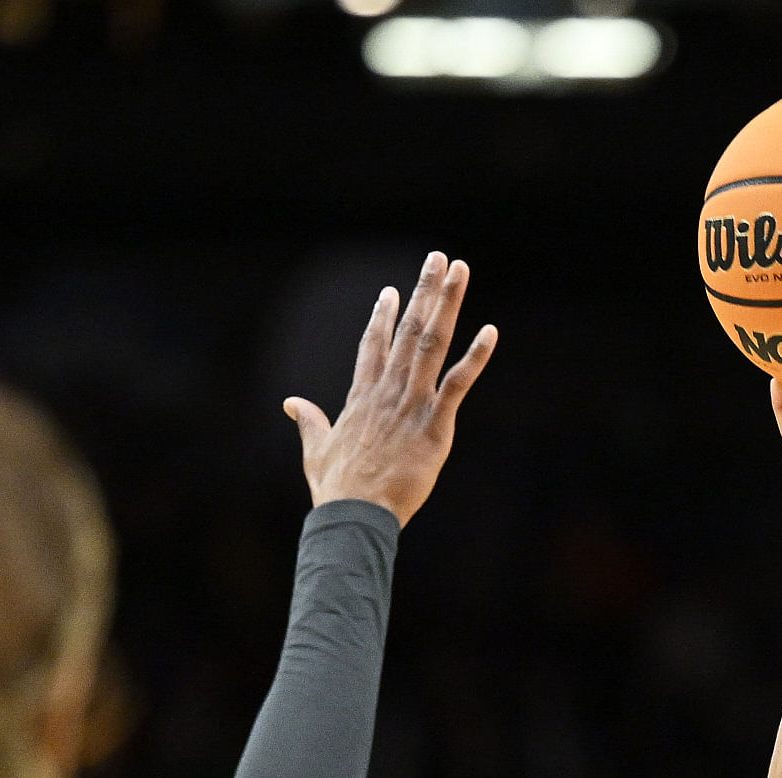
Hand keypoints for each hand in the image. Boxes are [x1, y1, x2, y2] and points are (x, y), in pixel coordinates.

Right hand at [284, 252, 498, 527]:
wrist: (353, 514)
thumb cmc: (336, 489)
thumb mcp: (315, 450)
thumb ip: (308, 421)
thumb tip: (290, 402)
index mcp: (362, 397)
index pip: (373, 346)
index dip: (383, 317)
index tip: (391, 290)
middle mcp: (387, 391)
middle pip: (407, 330)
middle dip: (422, 292)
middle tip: (436, 258)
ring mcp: (411, 404)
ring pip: (431, 343)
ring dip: (447, 304)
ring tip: (459, 271)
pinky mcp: (434, 425)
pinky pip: (458, 384)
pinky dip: (475, 357)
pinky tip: (491, 332)